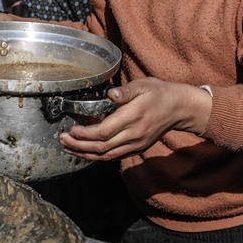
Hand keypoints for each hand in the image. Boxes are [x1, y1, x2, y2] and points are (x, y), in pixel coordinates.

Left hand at [59, 78, 212, 160]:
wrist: (179, 108)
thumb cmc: (159, 93)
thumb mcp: (144, 85)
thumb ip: (126, 91)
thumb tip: (110, 94)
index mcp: (134, 117)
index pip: (104, 132)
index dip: (85, 134)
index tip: (71, 130)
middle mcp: (135, 134)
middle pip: (102, 147)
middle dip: (79, 145)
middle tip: (62, 139)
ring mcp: (136, 144)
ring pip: (106, 156)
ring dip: (85, 154)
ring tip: (68, 148)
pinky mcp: (138, 148)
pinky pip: (114, 157)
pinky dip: (97, 156)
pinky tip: (85, 151)